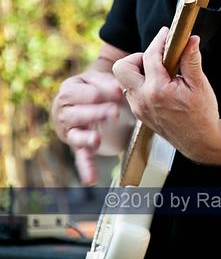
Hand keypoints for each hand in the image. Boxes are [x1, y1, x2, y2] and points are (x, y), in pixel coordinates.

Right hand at [51, 70, 123, 184]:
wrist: (89, 98)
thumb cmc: (94, 86)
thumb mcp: (97, 79)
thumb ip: (106, 82)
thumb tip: (118, 90)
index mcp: (68, 90)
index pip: (81, 92)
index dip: (101, 91)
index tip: (118, 91)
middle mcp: (63, 111)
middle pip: (76, 113)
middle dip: (96, 113)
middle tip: (114, 112)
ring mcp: (69, 131)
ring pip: (76, 136)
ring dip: (88, 138)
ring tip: (97, 140)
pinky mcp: (77, 146)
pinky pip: (81, 158)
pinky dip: (86, 169)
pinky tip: (91, 179)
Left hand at [112, 27, 220, 163]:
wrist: (200, 142)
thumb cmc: (202, 114)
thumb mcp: (199, 84)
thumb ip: (191, 59)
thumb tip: (191, 39)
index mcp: (158, 90)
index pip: (150, 56)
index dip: (159, 41)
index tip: (166, 33)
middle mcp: (143, 99)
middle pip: (122, 67)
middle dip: (137, 56)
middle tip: (157, 57)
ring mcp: (138, 108)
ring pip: (124, 80)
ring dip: (138, 70)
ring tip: (160, 70)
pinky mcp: (139, 114)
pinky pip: (131, 91)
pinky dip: (141, 82)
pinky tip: (160, 83)